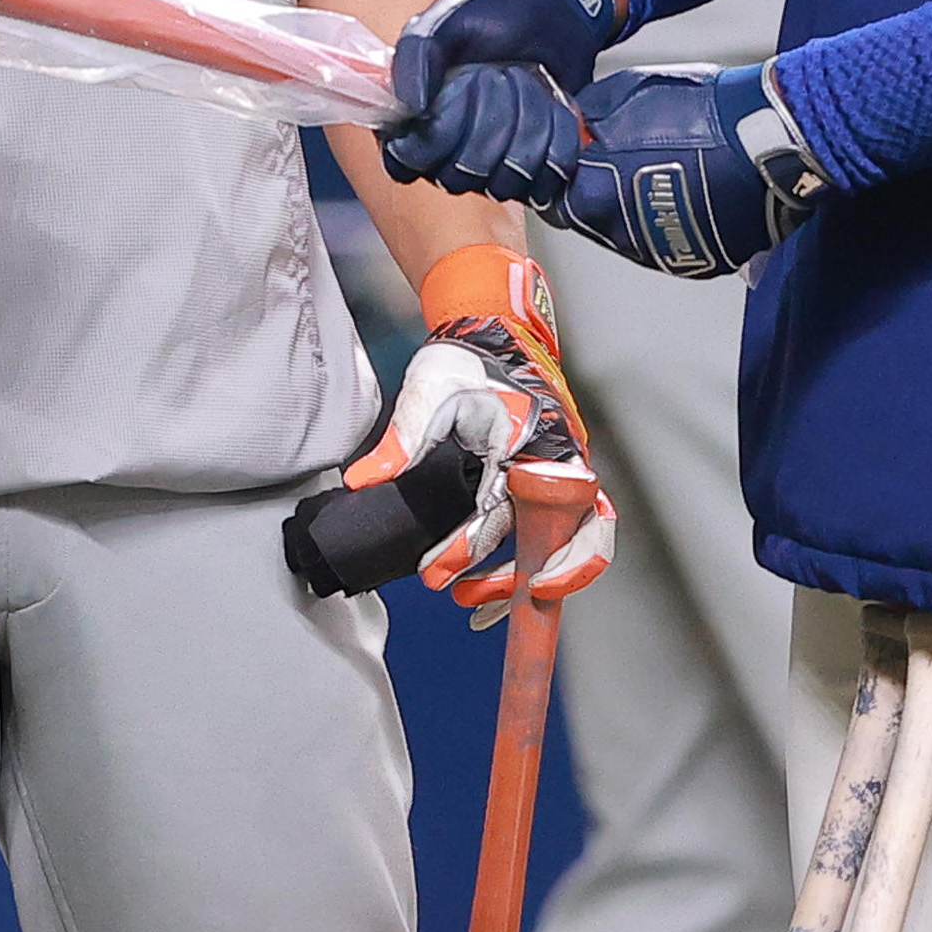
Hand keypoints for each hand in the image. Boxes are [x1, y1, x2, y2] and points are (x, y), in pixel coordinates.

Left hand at [338, 244, 614, 628]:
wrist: (497, 329)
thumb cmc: (468, 358)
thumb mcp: (428, 391)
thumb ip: (400, 441)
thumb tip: (361, 483)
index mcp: (529, 437)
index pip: (504, 506)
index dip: (471, 546)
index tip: (437, 573)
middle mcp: (558, 458)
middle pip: (569, 534)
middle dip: (523, 579)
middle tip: (471, 601)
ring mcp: (561, 470)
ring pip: (569, 539)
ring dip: (528, 578)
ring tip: (474, 602)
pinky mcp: (551, 479)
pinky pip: (558, 529)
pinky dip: (536, 561)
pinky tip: (497, 584)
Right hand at [379, 0, 623, 205]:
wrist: (554, 6)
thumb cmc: (492, 10)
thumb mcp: (446, 21)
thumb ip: (416, 57)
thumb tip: (411, 107)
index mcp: (412, 119)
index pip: (407, 164)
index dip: (434, 135)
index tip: (458, 88)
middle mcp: (448, 151)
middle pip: (459, 176)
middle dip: (488, 120)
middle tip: (499, 74)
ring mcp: (494, 164)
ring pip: (504, 183)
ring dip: (525, 128)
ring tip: (528, 83)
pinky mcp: (536, 167)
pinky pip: (545, 183)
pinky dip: (556, 142)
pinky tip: (554, 105)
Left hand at [546, 64, 828, 279]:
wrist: (772, 137)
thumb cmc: (702, 112)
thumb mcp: (628, 92)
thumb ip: (591, 114)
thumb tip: (575, 121)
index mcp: (594, 195)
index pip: (555, 201)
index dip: (568, 178)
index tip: (581, 165)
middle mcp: (622, 235)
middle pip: (593, 223)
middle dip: (601, 194)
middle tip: (627, 165)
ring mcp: (663, 253)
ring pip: (632, 238)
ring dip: (637, 213)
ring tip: (667, 176)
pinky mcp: (701, 263)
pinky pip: (674, 247)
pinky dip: (676, 226)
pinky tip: (693, 196)